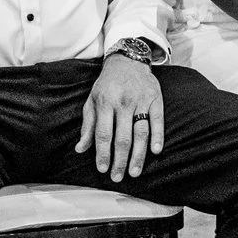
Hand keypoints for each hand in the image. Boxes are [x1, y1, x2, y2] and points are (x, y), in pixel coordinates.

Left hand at [76, 54, 163, 181]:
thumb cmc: (107, 84)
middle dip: (120, 161)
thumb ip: (88, 125)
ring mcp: (141, 101)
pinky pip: (158, 120)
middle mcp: (123, 102)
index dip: (103, 153)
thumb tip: (80, 149)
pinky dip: (157, 136)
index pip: (103, 134)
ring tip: (134, 172)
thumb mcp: (92, 100)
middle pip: (122, 137)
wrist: (128, 60)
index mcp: (105, 103)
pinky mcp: (156, 99)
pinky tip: (155, 151)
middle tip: (118, 177)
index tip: (102, 169)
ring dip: (138, 155)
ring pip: (140, 132)